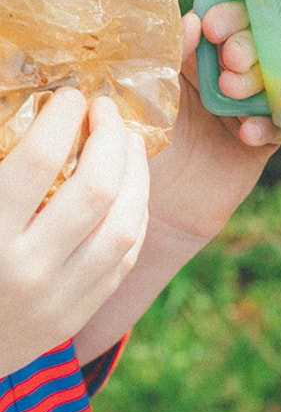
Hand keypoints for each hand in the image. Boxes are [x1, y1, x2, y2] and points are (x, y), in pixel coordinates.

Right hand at [0, 89, 148, 375]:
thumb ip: (1, 169)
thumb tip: (26, 105)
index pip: (36, 162)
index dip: (61, 118)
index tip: (69, 96)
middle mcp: (23, 272)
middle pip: (95, 189)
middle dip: (109, 136)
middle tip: (105, 109)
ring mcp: (55, 300)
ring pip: (124, 223)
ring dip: (135, 171)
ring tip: (127, 140)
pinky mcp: (74, 316)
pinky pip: (126, 255)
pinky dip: (135, 211)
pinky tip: (130, 184)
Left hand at [144, 4, 280, 246]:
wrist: (153, 211)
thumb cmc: (142, 149)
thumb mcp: (149, 98)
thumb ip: (169, 59)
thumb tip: (193, 19)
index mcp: (196, 57)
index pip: (226, 22)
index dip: (230, 16)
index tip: (216, 26)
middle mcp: (226, 77)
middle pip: (257, 44)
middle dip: (248, 46)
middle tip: (231, 60)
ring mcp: (248, 107)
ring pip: (274, 78)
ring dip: (258, 80)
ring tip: (233, 94)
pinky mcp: (263, 140)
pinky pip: (279, 123)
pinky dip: (267, 123)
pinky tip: (247, 132)